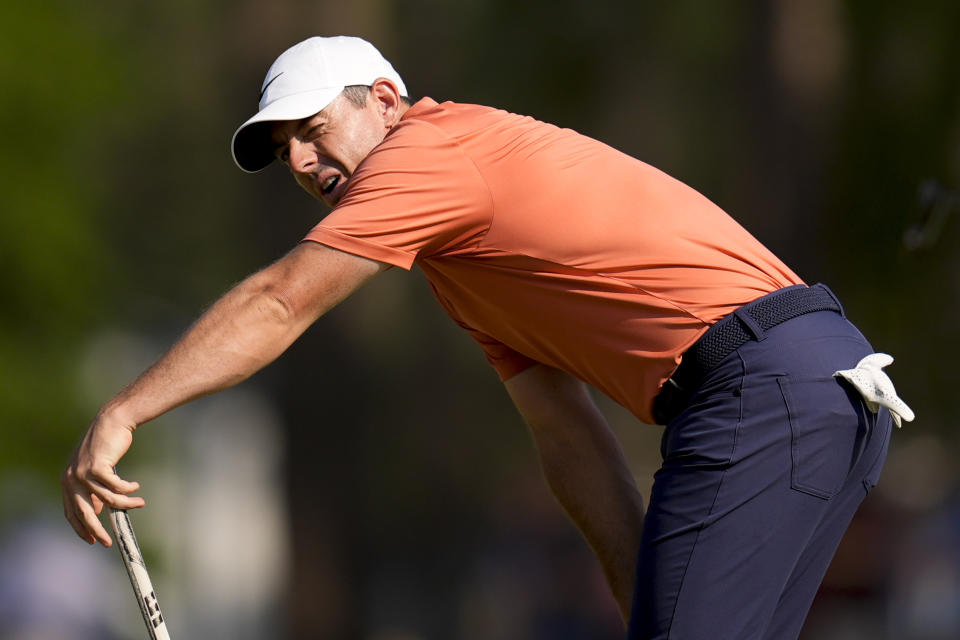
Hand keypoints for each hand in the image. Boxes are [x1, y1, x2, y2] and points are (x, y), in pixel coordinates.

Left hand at [61, 413, 144, 545]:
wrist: (110, 422)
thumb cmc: (104, 446)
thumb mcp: (94, 470)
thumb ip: (91, 489)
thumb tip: (98, 510)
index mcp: (67, 482)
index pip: (71, 513)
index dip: (81, 529)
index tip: (93, 540)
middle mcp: (71, 479)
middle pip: (84, 513)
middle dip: (97, 530)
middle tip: (108, 542)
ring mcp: (82, 474)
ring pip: (107, 499)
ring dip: (126, 503)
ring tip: (140, 502)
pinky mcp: (97, 467)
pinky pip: (116, 487)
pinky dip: (128, 489)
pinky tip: (136, 486)